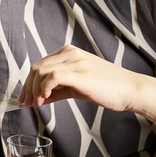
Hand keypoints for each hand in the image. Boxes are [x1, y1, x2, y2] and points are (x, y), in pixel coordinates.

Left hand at [19, 45, 142, 111]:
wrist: (130, 90)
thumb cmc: (107, 88)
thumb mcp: (77, 86)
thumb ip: (57, 90)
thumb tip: (40, 98)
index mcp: (69, 52)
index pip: (39, 65)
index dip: (28, 83)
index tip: (25, 98)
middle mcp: (70, 53)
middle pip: (36, 68)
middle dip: (27, 88)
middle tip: (26, 103)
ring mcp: (75, 61)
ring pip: (40, 71)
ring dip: (33, 90)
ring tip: (37, 104)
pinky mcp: (79, 73)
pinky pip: (52, 77)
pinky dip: (43, 89)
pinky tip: (45, 99)